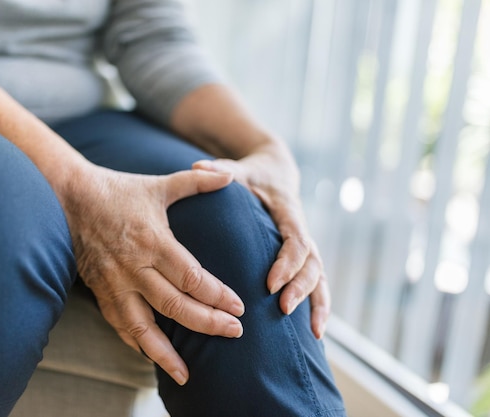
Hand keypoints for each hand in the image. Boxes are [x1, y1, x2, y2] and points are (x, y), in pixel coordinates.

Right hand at [61, 165, 244, 384]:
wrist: (70, 198)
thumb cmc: (119, 191)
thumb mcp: (159, 184)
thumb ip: (197, 181)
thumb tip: (230, 176)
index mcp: (153, 241)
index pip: (191, 278)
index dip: (217, 296)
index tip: (238, 309)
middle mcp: (134, 267)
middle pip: (175, 306)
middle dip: (207, 323)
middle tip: (234, 333)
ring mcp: (115, 283)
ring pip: (142, 327)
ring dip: (166, 353)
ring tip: (187, 373)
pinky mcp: (100, 292)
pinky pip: (119, 325)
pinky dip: (136, 344)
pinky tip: (153, 358)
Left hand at [192, 142, 329, 338]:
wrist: (275, 170)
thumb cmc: (253, 174)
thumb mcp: (240, 170)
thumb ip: (222, 170)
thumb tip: (199, 166)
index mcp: (288, 212)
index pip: (296, 240)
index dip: (287, 263)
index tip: (270, 283)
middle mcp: (301, 230)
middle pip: (312, 263)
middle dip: (300, 288)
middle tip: (282, 309)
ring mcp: (305, 245)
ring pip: (320, 276)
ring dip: (317, 303)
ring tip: (312, 333)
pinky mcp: (302, 257)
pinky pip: (317, 283)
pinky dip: (319, 306)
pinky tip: (315, 333)